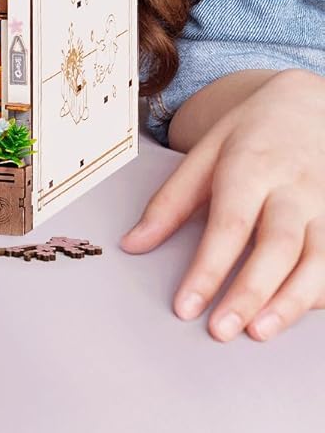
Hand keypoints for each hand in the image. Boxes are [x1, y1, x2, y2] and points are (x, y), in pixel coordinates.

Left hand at [121, 69, 324, 339]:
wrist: (308, 103)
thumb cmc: (249, 133)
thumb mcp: (204, 152)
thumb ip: (170, 201)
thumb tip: (132, 244)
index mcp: (250, 164)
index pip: (228, 223)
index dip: (207, 268)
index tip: (185, 307)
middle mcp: (293, 186)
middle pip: (276, 245)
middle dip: (248, 292)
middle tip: (220, 330)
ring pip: (316, 259)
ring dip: (289, 302)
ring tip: (258, 333)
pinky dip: (318, 292)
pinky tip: (295, 313)